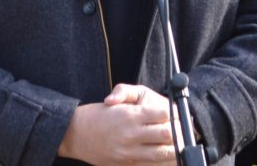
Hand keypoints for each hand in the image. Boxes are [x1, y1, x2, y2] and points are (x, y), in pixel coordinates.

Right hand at [58, 84, 177, 164]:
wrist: (76, 134)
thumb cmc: (99, 115)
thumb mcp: (117, 98)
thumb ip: (138, 97)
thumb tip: (156, 107)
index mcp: (130, 115)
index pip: (163, 115)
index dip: (172, 113)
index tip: (174, 112)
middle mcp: (131, 135)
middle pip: (166, 134)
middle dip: (177, 130)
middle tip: (180, 126)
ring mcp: (129, 152)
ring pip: (163, 153)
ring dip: (175, 148)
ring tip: (179, 142)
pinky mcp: (127, 164)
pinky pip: (152, 165)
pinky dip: (164, 162)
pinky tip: (170, 158)